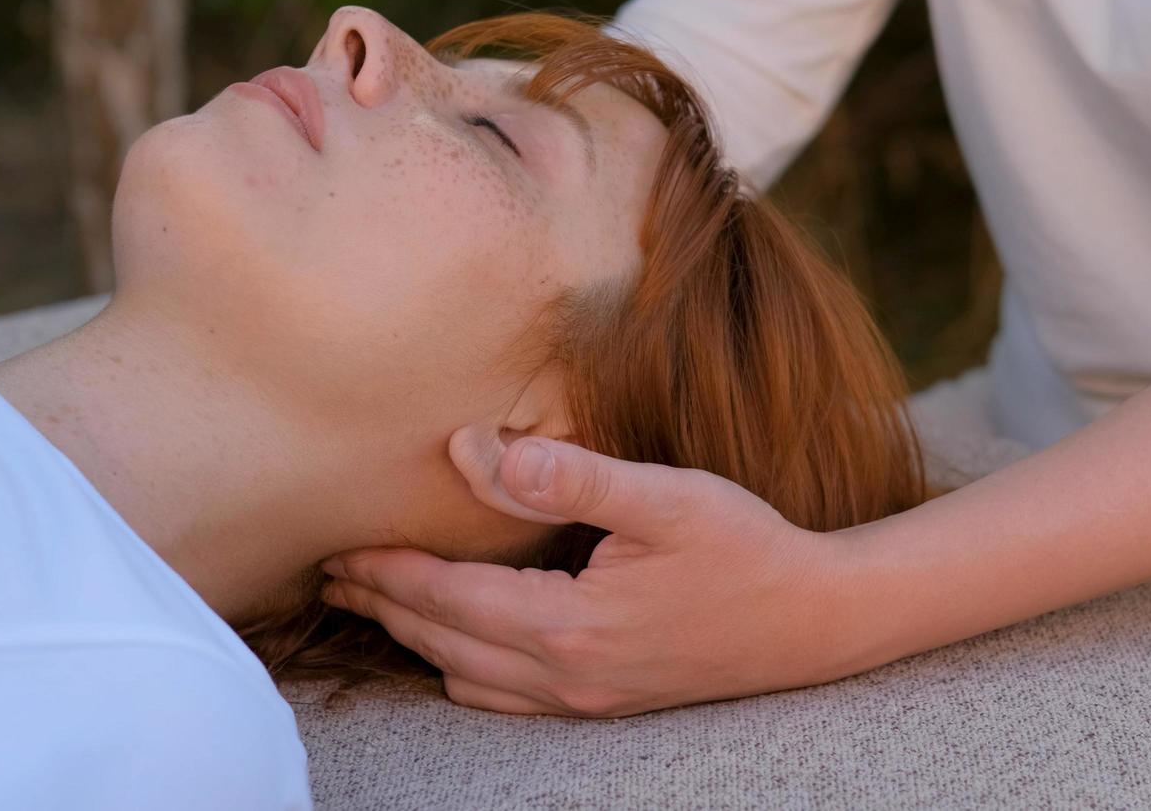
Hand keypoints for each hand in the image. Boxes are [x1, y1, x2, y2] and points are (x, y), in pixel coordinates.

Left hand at [320, 428, 876, 716]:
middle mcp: (565, 675)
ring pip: (467, 678)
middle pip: (441, 643)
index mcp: (565, 624)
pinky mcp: (607, 702)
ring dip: (417, 639)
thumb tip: (473, 448)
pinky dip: (463, 671)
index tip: (338, 548)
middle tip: (332, 575)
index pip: (444, 599)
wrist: (818, 620)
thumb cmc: (746, 548)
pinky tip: (458, 648)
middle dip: (384, 606)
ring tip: (381, 602)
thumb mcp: (664, 497)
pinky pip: (507, 701)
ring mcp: (586, 698)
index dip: (386, 571)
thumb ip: (567, 475)